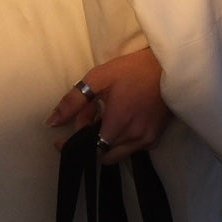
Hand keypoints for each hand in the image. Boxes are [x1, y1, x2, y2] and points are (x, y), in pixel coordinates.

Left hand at [49, 47, 174, 162]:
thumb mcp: (99, 77)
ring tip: (104, 118)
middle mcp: (133, 137)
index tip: (60, 141)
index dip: (72, 147)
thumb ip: (73, 101)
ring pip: (116, 153)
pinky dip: (120, 140)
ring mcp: (146, 140)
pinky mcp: (155, 138)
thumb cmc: (134, 69)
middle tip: (88, 119)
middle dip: (88, 141)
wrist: (170, 67)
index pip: (89, 149)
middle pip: (101, 153)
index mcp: (118, 123)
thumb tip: (51, 122)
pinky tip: (121, 121)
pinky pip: (131, 148)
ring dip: (104, 141)